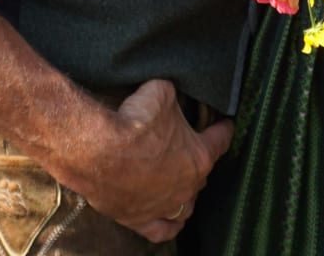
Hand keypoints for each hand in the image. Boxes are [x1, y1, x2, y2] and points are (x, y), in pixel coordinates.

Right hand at [45, 79, 232, 241]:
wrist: (98, 150)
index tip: (225, 123)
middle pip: (200, 173)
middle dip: (197, 157)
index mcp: (199, 157)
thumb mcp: (161, 92)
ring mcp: (165, 206)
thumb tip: (170, 92)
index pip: (221, 140)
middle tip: (187, 144)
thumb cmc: (134, 122)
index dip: (223, 128)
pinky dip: (169, 224)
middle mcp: (187, 187)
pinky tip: (171, 219)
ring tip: (181, 181)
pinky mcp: (139, 219)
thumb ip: (173, 96)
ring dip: (186, 192)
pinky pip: (162, 230)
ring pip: (186, 205)